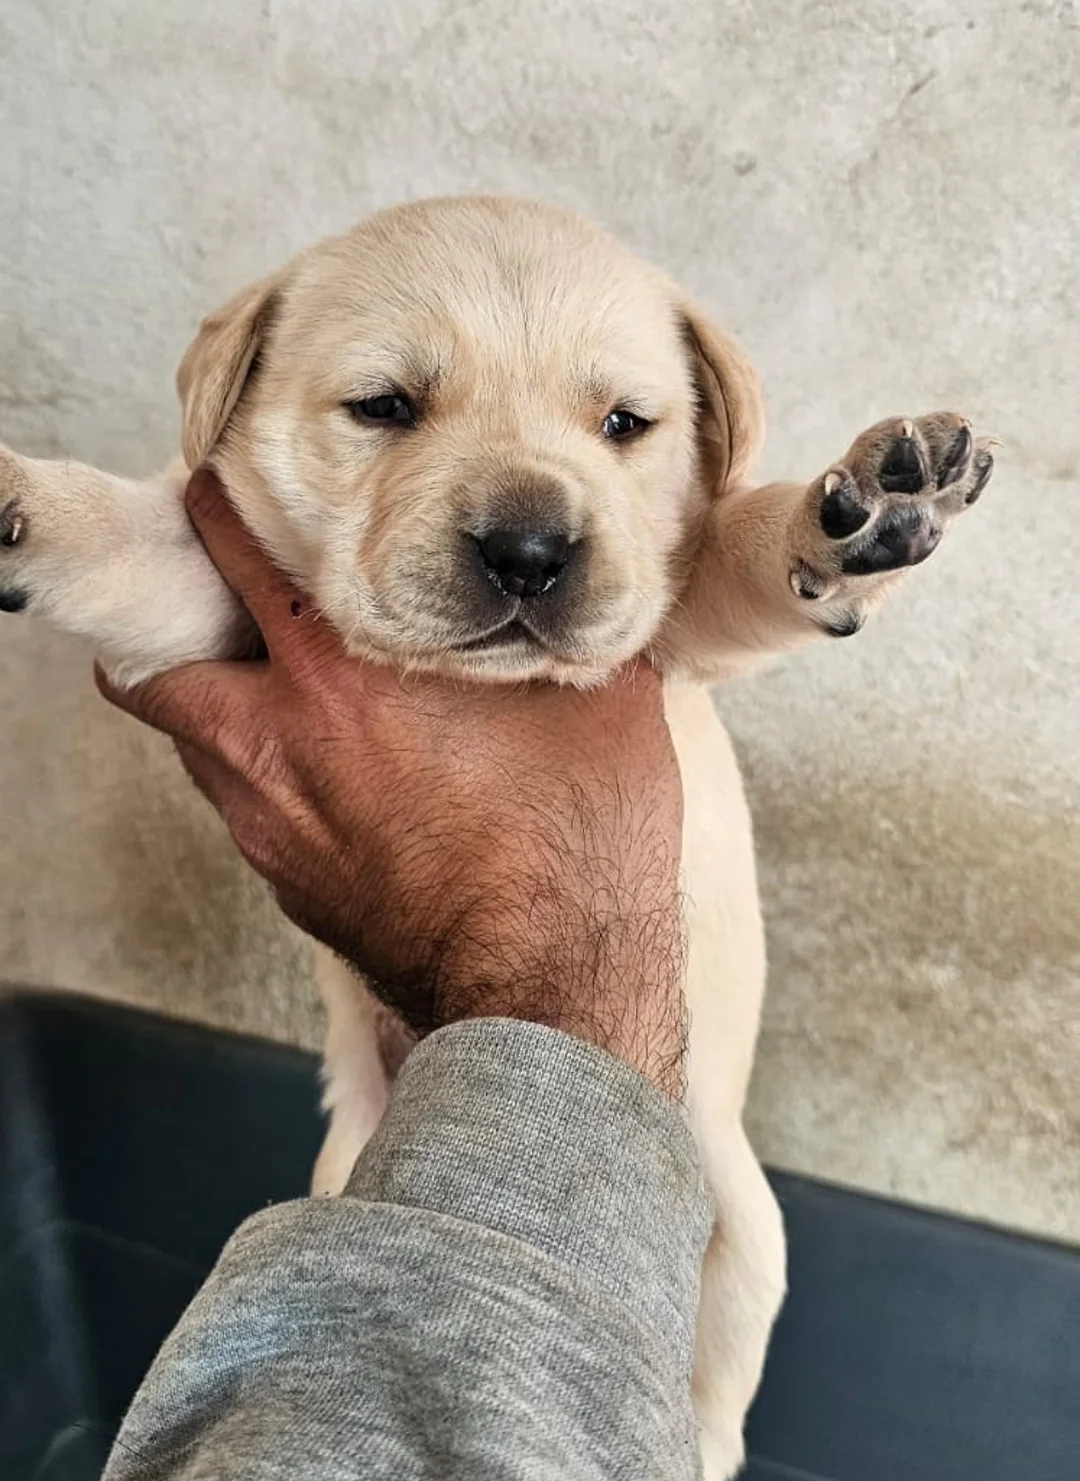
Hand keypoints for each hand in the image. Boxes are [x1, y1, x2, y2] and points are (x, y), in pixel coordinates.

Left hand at [99, 472, 686, 1095]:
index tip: (232, 488)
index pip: (233, 558)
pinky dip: (268, 775)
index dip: (219, 510)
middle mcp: (278, 750)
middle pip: (155, 672)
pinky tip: (334, 768)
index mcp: (338, 678)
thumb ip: (552, 620)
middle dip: (177, 628)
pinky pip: (249, 810)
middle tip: (226, 601)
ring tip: (283, 681)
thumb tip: (570, 569)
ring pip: (197, 746)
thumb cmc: (577, 843)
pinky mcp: (294, 889)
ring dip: (222, 705)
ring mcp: (274, 830)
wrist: (557, 992)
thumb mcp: (593, 696)